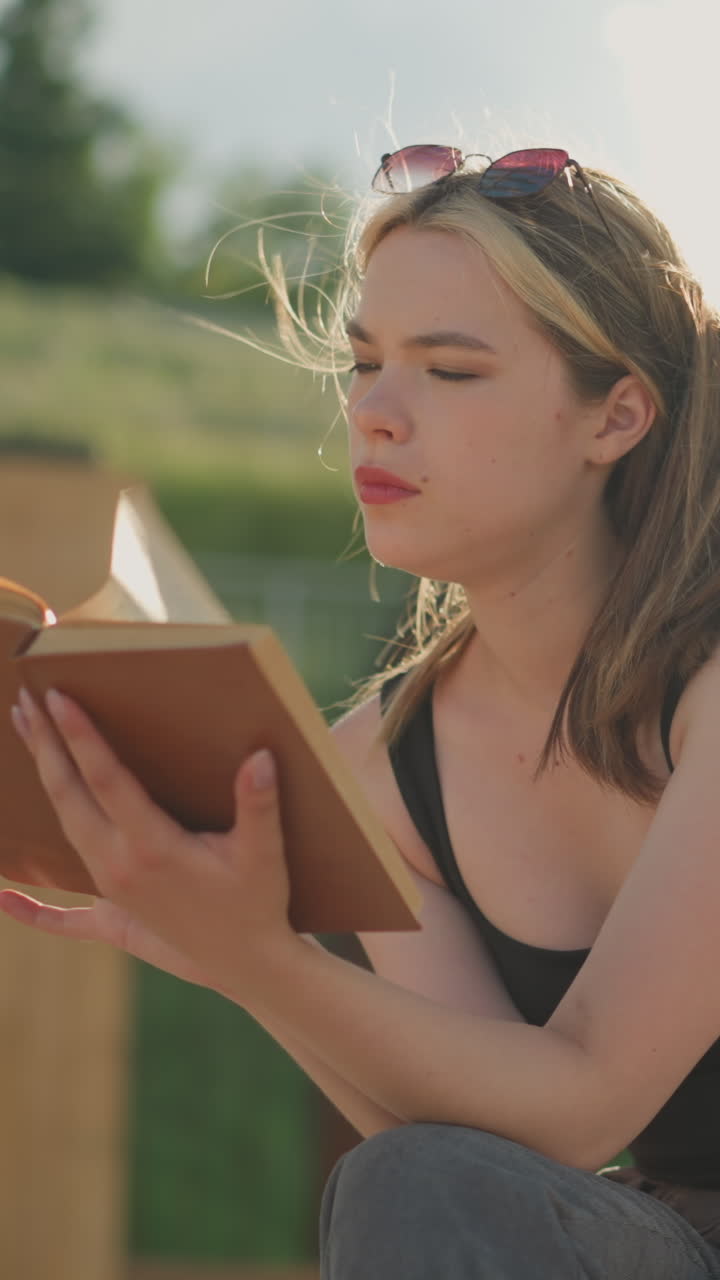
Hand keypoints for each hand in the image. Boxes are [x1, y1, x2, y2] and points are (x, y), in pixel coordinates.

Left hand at [1, 687, 296, 999]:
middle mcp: (121, 866)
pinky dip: (30, 907)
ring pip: (66, 823)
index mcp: (153, 848)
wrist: (250, 963)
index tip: (57, 697)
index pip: (106, 779)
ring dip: (44, 776)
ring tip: (27, 731)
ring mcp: (112, 886)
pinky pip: (63, 915)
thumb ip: (259, 805)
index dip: (80, 736)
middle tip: (25, 697)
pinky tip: (4, 897)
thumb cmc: (258, 902)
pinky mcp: (114, 908)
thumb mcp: (263, 853)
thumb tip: (261, 757)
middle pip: (69, 796)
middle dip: (45, 746)